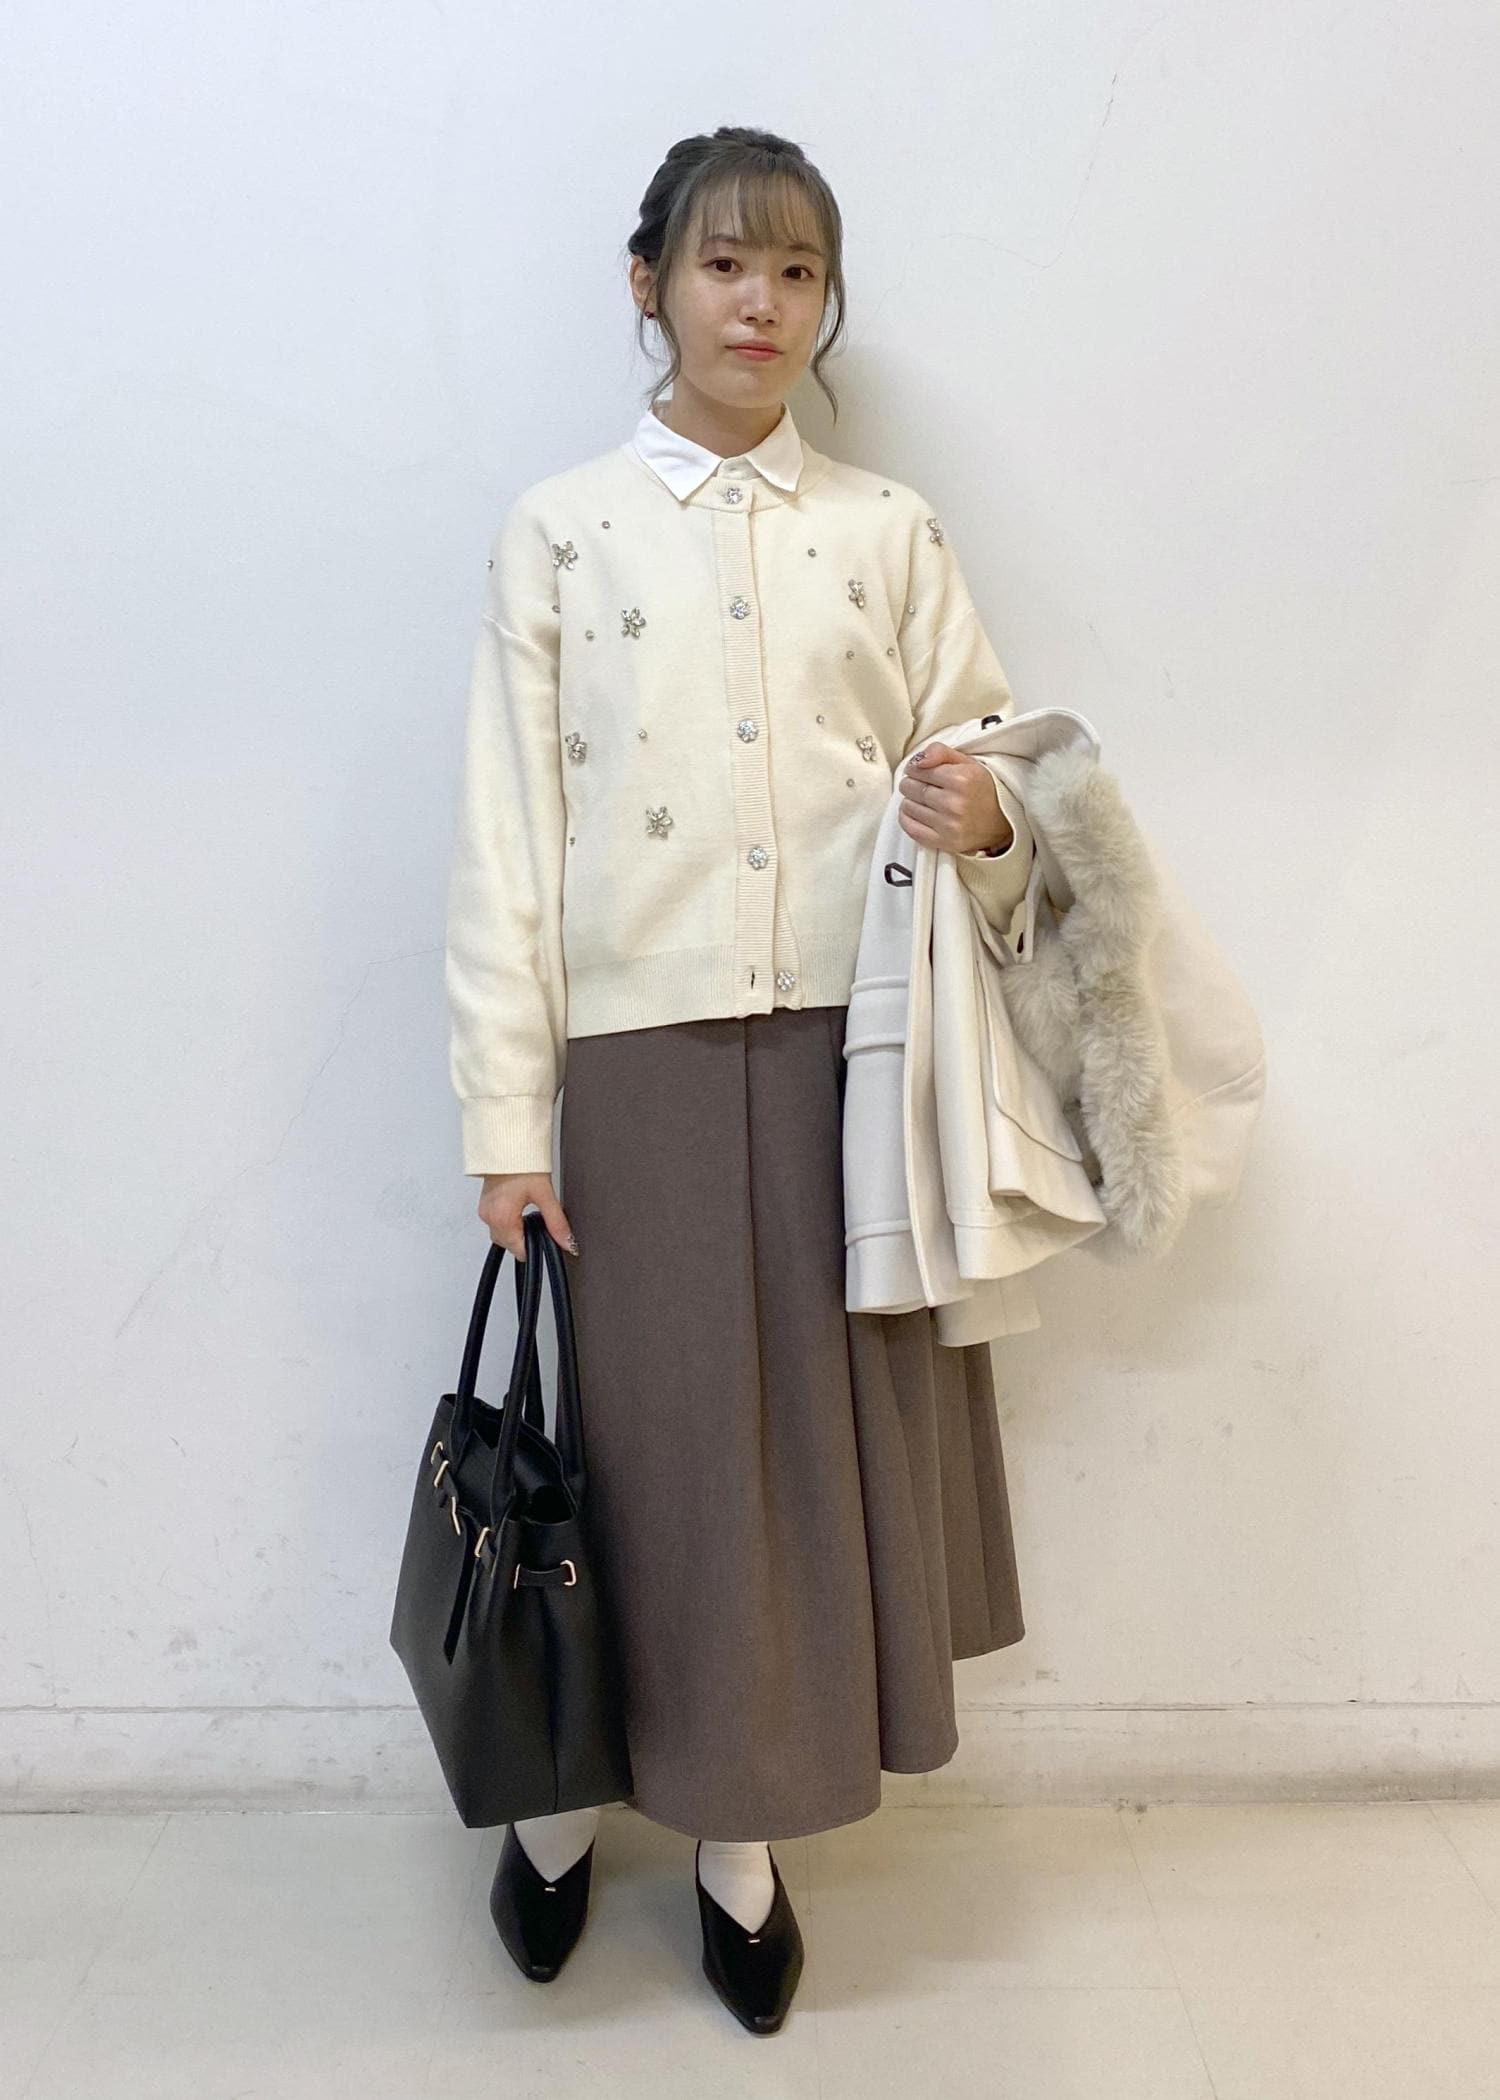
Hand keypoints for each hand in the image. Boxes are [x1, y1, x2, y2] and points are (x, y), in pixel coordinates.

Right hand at [477, 1173, 577, 1262]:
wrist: (507, 1143)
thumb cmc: (522, 1163)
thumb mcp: (544, 1194)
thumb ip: (557, 1222)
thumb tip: (567, 1241)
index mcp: (502, 1218)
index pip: (519, 1251)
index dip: (535, 1246)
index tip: (544, 1236)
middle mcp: (489, 1217)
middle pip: (509, 1245)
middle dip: (525, 1238)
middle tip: (539, 1221)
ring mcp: (484, 1210)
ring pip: (502, 1235)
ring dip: (516, 1230)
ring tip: (528, 1211)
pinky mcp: (484, 1204)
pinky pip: (496, 1222)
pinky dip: (508, 1221)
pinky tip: (518, 1207)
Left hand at [897, 742, 1013, 854]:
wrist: (1002, 821)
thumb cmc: (982, 789)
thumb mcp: (967, 762)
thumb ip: (939, 751)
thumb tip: (917, 761)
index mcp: (961, 779)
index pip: (917, 769)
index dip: (915, 768)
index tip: (921, 771)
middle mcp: (954, 804)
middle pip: (909, 787)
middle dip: (912, 783)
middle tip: (924, 785)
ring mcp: (948, 826)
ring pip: (907, 807)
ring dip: (911, 801)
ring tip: (926, 800)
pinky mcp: (944, 842)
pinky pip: (910, 828)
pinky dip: (908, 819)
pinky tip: (918, 813)